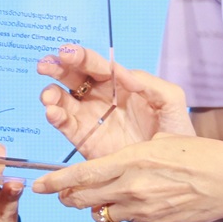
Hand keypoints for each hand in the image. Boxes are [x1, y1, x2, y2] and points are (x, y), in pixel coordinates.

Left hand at [31, 135, 222, 221]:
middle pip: (85, 198)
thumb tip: (109, 168)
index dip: (57, 182)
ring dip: (94, 205)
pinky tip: (130, 202)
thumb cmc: (198, 154)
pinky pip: (127, 220)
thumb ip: (129, 158)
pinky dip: (121, 212)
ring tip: (94, 197)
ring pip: (103, 212)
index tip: (39, 186)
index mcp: (133, 160)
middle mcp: (133, 188)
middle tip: (60, 194)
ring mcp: (144, 211)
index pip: (84, 175)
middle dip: (68, 196)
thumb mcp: (160, 142)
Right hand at [37, 45, 192, 158]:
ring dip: (52, 94)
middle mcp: (100, 97)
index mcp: (119, 83)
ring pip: (63, 100)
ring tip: (49, 97)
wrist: (174, 169)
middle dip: (58, 68)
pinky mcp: (84, 140)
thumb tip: (122, 74)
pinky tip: (53, 113)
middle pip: (73, 77)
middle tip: (46, 64)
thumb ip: (149, 82)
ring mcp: (90, 118)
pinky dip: (56, 117)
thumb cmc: (176, 131)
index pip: (96, 65)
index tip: (68, 53)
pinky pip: (66, 126)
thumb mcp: (170, 100)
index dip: (81, 57)